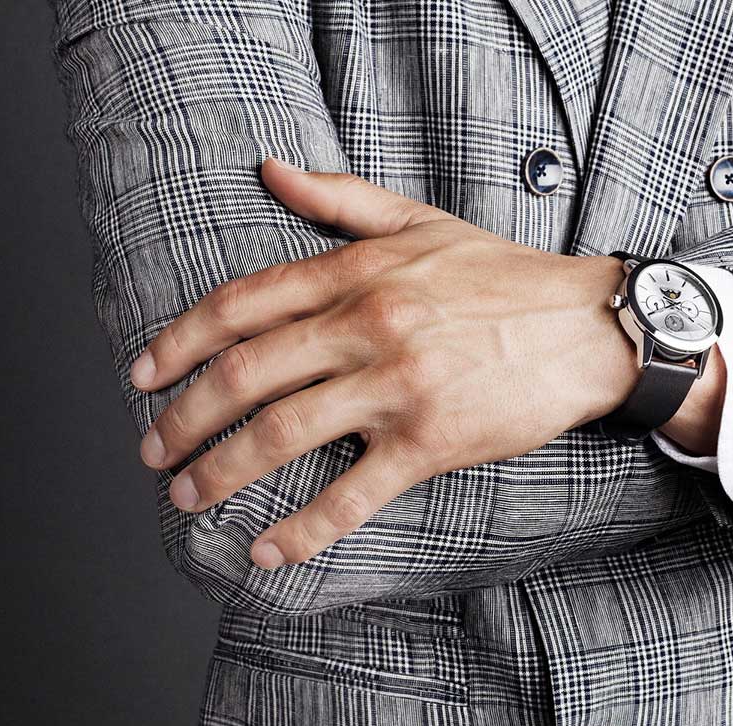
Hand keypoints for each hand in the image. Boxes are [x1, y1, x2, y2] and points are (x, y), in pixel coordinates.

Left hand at [131, 160, 653, 568]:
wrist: (589, 327)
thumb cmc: (507, 277)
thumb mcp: (422, 221)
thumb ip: (341, 198)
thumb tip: (269, 168)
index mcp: (358, 273)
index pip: (241, 306)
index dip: (178, 342)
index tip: (142, 377)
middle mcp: (367, 325)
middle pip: (244, 375)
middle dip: (182, 420)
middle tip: (152, 451)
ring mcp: (398, 386)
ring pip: (281, 434)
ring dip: (220, 471)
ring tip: (186, 497)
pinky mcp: (432, 441)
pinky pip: (353, 493)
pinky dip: (302, 528)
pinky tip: (266, 549)